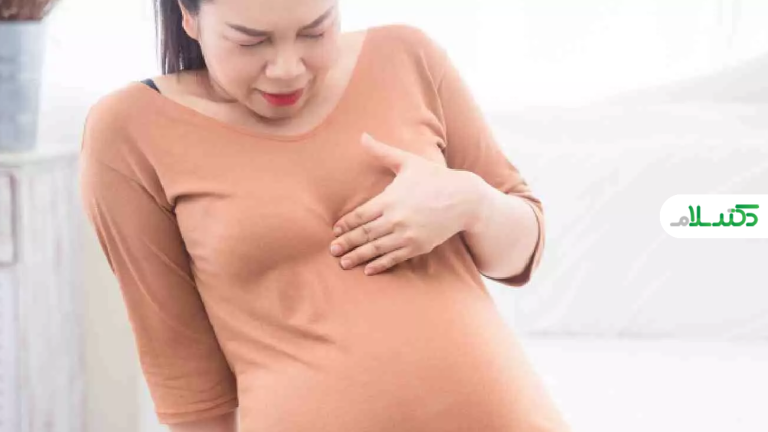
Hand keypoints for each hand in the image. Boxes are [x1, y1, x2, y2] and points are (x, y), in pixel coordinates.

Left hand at [329, 132, 486, 274]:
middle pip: (364, 234)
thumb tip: (362, 136)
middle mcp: (396, 219)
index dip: (346, 225)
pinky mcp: (418, 246)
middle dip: (346, 243)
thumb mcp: (408, 161)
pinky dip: (380, 264)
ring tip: (344, 263)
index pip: (360, 215)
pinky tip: (368, 269)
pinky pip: (394, 258)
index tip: (335, 231)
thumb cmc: (435, 177)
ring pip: (376, 248)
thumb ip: (383, 152)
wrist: (464, 199)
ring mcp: (407, 235)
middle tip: (332, 250)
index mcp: (390, 199)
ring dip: (358, 257)